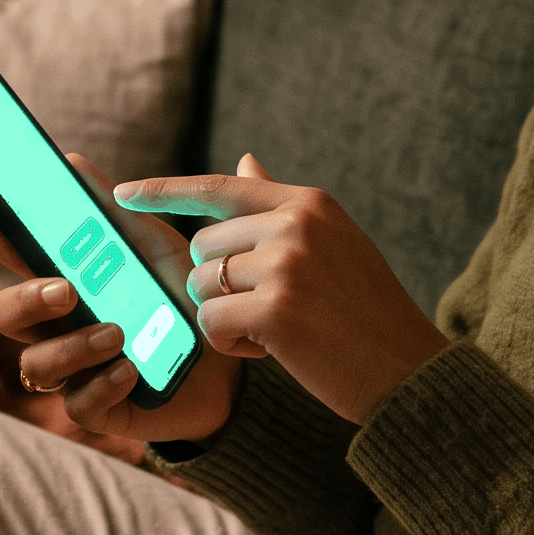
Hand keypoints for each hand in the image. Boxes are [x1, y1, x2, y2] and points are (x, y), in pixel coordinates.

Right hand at [0, 153, 240, 445]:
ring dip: (72, 347)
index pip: (18, 260)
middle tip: (66, 290)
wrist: (230, 359)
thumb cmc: (183, 296)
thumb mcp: (154, 247)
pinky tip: (131, 370)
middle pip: (6, 315)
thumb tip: (73, 162)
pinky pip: (77, 404)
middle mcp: (60, 326)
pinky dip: (102, 384)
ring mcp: (76, 369)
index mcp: (68, 281)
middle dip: (26, 300)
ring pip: (36, 364)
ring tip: (118, 334)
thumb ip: (116, 211)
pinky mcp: (100, 407)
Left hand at [115, 156, 447, 424]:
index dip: (164, 190)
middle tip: (272, 312)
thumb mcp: (333, 244)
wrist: (410, 371)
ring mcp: (286, 263)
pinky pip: (212, 323)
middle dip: (221, 286)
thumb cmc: (367, 313)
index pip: (219, 186)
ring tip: (278, 331)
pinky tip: (274, 352)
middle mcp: (295, 223)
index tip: (123, 193)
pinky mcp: (277, 309)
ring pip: (203, 286)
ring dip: (226, 318)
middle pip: (205, 248)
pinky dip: (232, 346)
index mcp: (309, 203)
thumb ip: (280, 208)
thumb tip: (244, 163)